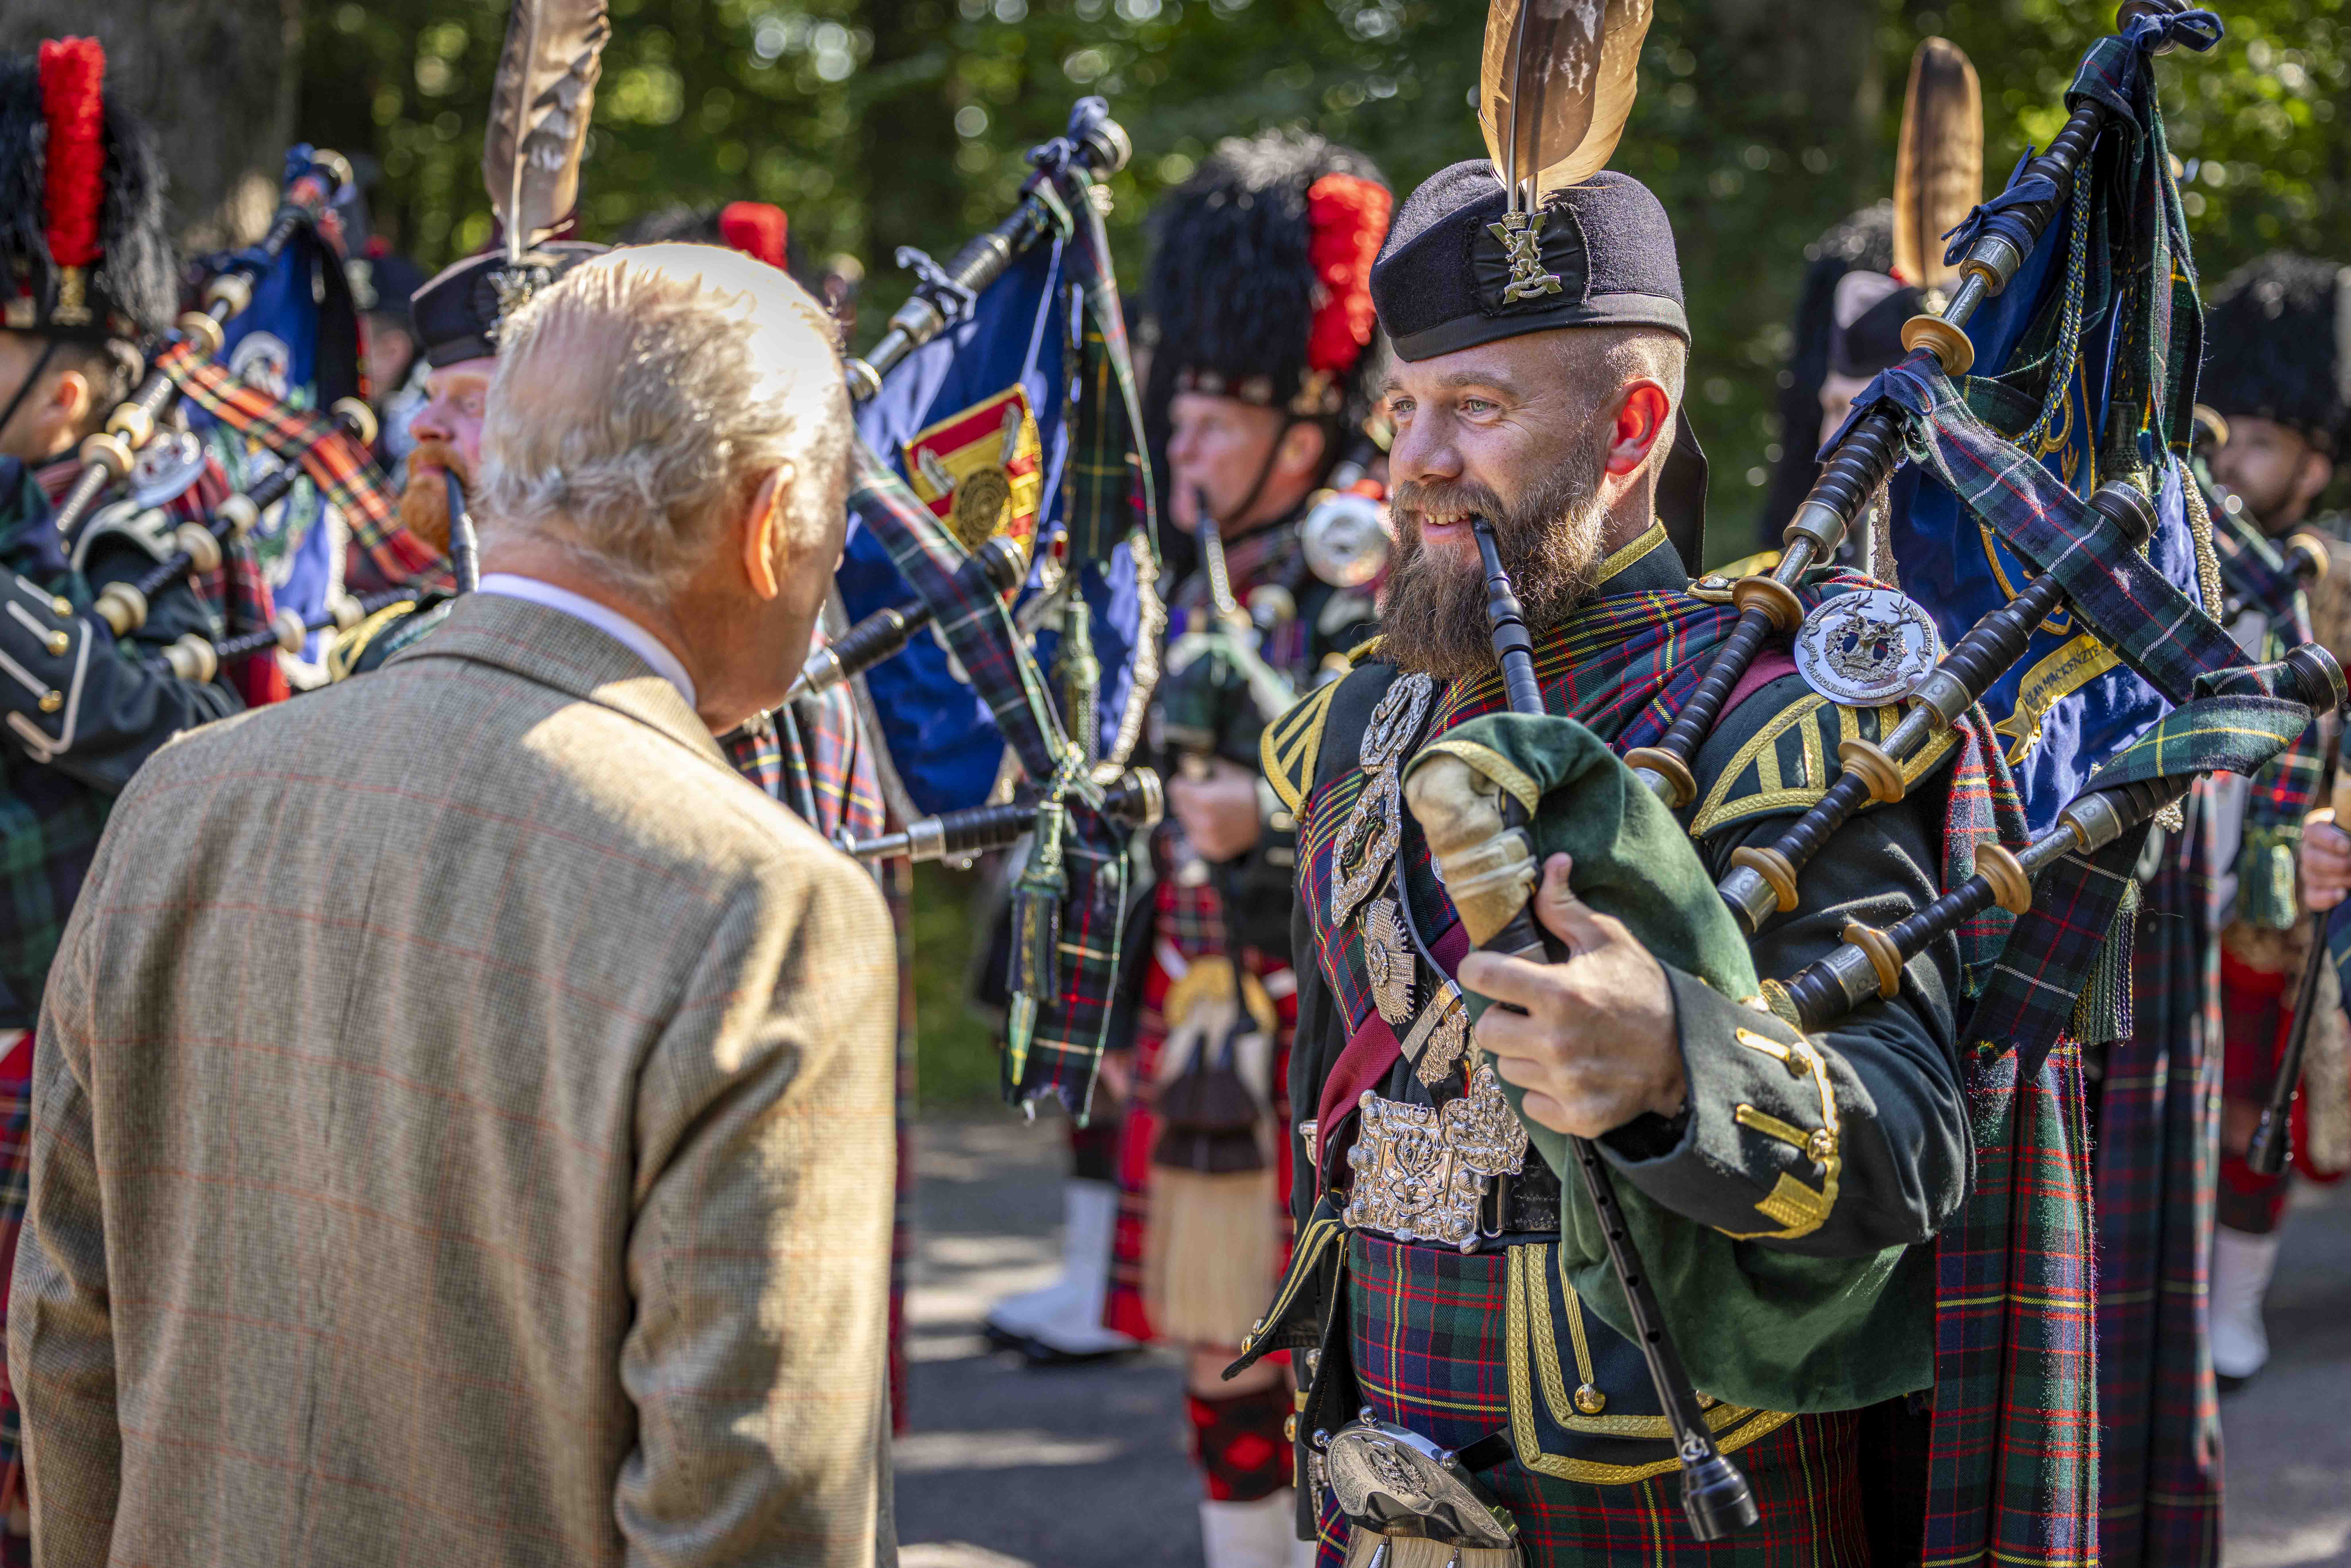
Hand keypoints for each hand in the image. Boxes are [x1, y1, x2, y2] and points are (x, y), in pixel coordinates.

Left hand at [1168, 757, 1262, 862]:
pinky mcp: (1213, 850)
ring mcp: (1207, 837)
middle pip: (1179, 806)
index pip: (1175, 789)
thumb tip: (1187, 761)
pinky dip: (1201, 831)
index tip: (1189, 781)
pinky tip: (1216, 824)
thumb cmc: (1249, 791)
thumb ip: (1204, 766)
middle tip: (1201, 795)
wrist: (1270, 816)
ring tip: (1211, 811)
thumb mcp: (1227, 771)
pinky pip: (1196, 839)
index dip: (1182, 782)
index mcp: (1202, 799)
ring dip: (1193, 816)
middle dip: (1187, 799)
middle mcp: (1201, 820)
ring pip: (1186, 824)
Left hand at [1460, 854, 1685, 1138]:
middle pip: (1487, 1028)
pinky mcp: (1576, 1116)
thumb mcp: (1610, 941)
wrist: (1688, 1054)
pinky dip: (1544, 1091)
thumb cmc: (1646, 992)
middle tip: (1530, 1012)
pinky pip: (1531, 1102)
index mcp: (1559, 993)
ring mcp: (1565, 1083)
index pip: (1481, 975)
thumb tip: (1549, 864)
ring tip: (1556, 1042)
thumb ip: (1566, 908)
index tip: (1491, 970)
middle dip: (1504, 1017)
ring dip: (1524, 1054)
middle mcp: (1556, 1041)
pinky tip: (1569, 1072)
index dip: (1480, 968)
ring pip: (1507, 1066)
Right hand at [2304, 812, 2350, 911]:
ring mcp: (2308, 871)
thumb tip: (2348, 845)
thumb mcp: (2350, 832)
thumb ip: (2349, 831)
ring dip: (2337, 880)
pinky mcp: (2312, 891)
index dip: (2328, 840)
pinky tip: (2342, 894)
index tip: (2347, 846)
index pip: (2313, 831)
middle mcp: (2309, 850)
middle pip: (2310, 858)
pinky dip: (2326, 898)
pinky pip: (2312, 897)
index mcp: (2318, 831)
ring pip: (2312, 877)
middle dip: (2336, 864)